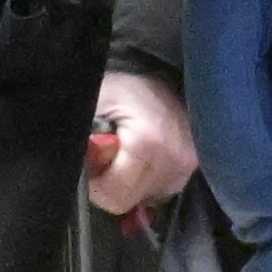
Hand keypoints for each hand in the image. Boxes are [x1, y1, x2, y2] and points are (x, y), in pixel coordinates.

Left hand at [82, 71, 200, 218]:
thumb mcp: (92, 106)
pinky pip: (164, 189)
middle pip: (132, 200)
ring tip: (126, 155)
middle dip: (113, 184)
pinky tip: (142, 158)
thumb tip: (75, 173)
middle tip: (107, 156)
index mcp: (148, 144)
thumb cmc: (119, 88)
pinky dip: (148, 179)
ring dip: (132, 183)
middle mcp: (176, 159)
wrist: (158, 71)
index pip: (115, 197)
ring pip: (148, 198)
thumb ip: (82, 142)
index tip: (92, 163)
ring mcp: (190, 163)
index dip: (96, 186)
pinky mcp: (196, 164)